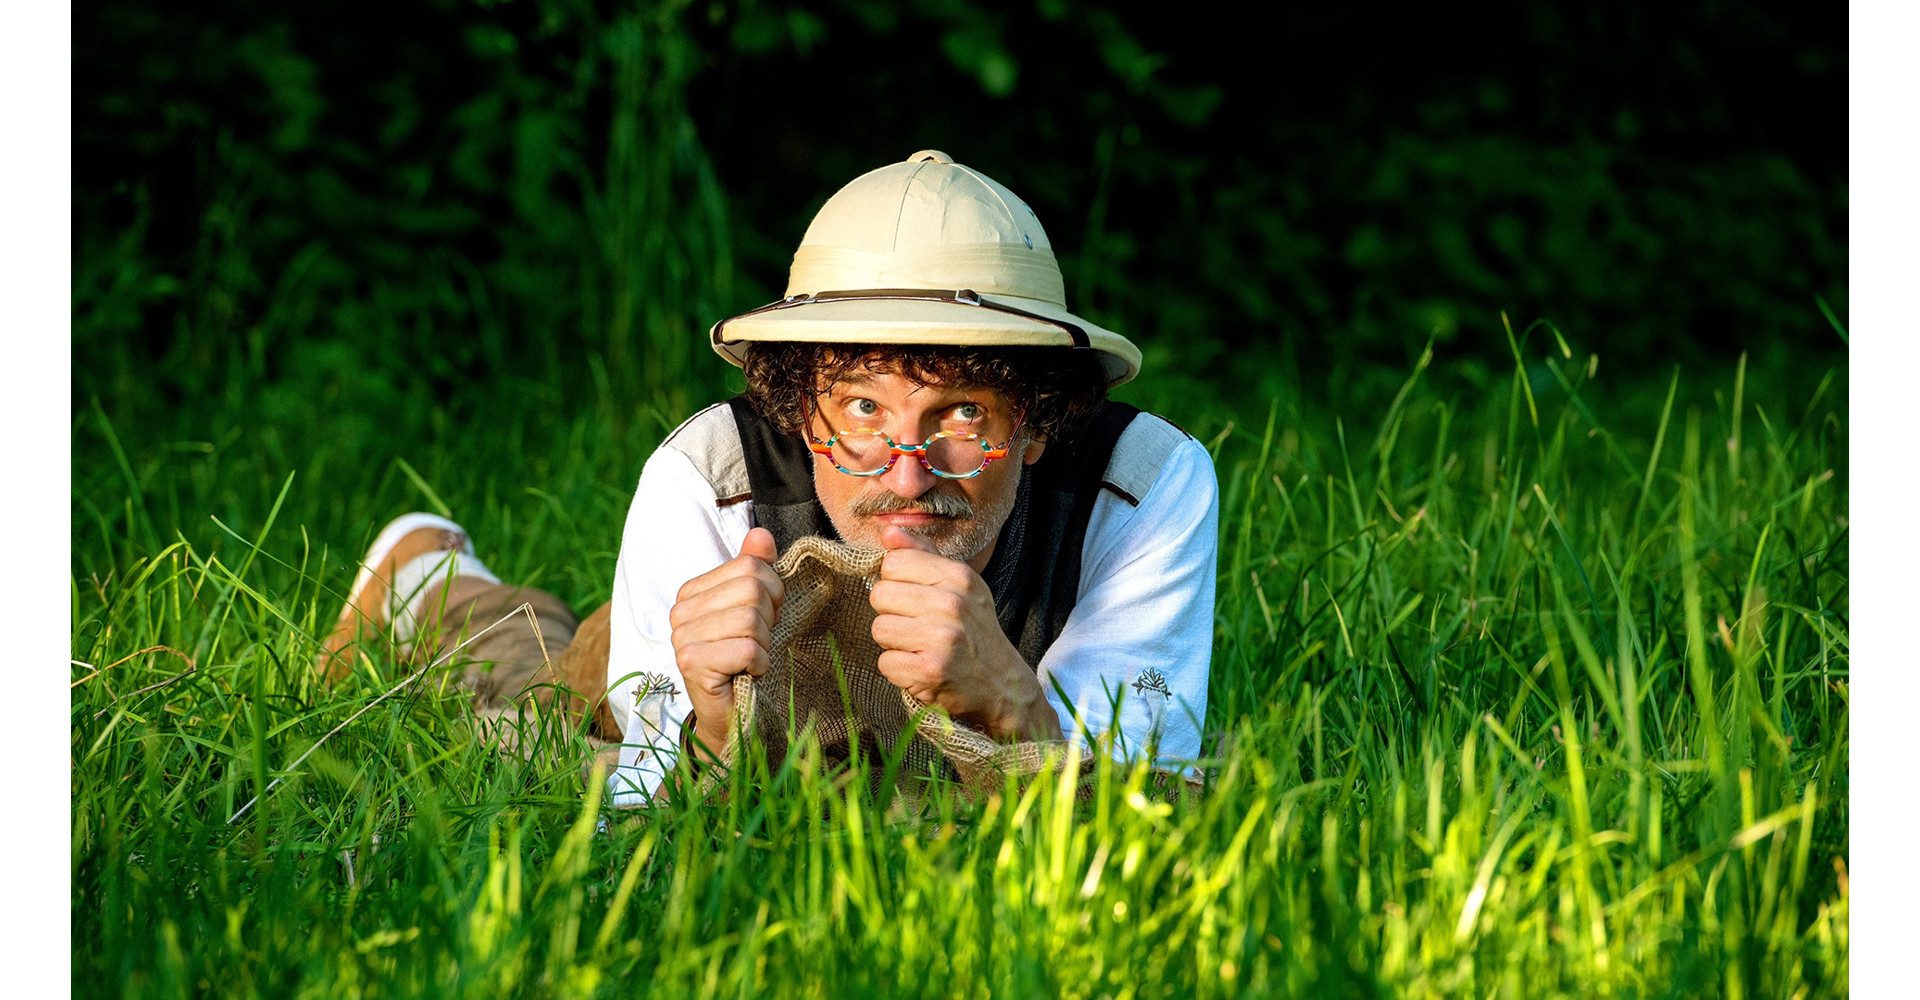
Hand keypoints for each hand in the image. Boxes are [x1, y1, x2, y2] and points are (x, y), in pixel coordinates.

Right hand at [669, 527, 783, 758]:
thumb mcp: (753, 610)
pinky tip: (747, 674)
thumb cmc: (742, 661)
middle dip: (768, 620)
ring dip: (764, 645)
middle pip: (753, 590)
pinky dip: (759, 664)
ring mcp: (682, 636)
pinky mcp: (691, 662)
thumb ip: (755, 570)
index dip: (771, 594)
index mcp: (692, 592)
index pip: (751, 567)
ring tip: (749, 660)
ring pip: (752, 619)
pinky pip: (749, 649)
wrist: (730, 716)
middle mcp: (680, 611)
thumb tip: (761, 534)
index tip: (761, 621)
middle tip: (756, 644)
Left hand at [868, 526, 1062, 740]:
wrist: (1003, 685)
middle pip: (880, 595)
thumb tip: (888, 529)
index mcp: (958, 576)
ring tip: (920, 648)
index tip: (915, 599)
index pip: (893, 563)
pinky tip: (922, 669)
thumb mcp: (959, 585)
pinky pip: (885, 663)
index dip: (896, 583)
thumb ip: (922, 554)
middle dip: (892, 614)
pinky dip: (899, 671)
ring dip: (893, 644)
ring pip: (879, 629)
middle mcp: (952, 603)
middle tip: (918, 627)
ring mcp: (942, 638)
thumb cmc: (974, 631)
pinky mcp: (931, 671)